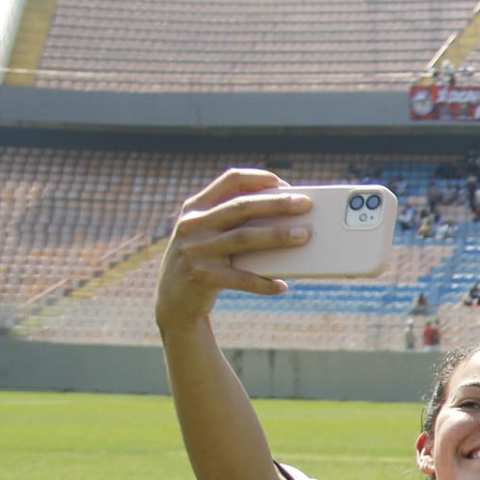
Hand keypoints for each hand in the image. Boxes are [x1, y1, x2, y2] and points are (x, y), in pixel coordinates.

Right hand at [156, 169, 308, 326]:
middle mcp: (192, 224)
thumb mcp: (209, 236)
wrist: (173, 301)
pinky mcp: (201, 277)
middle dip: (276, 204)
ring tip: (305, 236)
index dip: (259, 179)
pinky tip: (282, 286)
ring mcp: (195, 250)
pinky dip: (264, 283)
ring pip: (244, 238)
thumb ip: (234, 224)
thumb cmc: (204, 263)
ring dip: (278, 236)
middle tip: (306, 204)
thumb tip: (287, 219)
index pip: (230, 181)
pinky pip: (241, 279)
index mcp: (196, 208)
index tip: (284, 184)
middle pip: (241, 207)